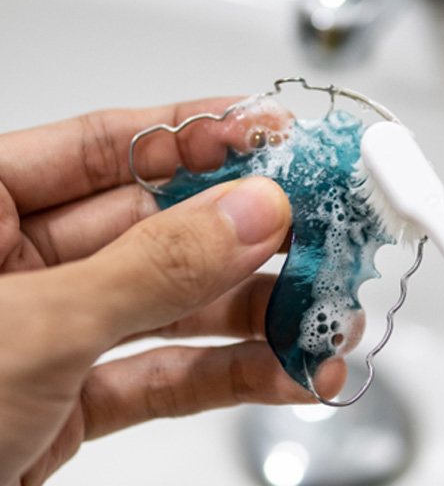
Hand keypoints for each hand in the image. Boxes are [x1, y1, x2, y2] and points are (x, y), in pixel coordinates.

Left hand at [0, 98, 344, 485]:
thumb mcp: (32, 327)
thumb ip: (150, 268)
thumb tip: (252, 212)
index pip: (106, 145)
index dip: (193, 134)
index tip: (267, 133)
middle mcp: (22, 262)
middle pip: (160, 227)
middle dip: (245, 236)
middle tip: (317, 234)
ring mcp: (57, 331)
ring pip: (175, 306)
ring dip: (256, 316)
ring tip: (325, 319)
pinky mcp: (76, 397)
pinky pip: (166, 374)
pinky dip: (230, 376)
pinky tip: (287, 373)